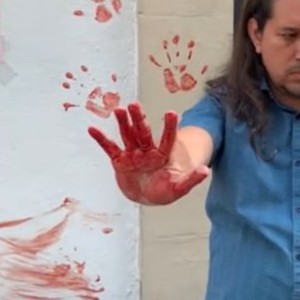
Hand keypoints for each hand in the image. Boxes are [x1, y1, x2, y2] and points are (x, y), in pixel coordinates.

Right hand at [88, 102, 209, 204]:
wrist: (148, 195)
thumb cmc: (166, 190)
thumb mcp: (180, 187)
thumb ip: (192, 179)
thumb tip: (207, 171)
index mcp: (163, 155)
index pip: (168, 139)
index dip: (169, 127)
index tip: (171, 113)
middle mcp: (147, 151)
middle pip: (143, 133)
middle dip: (139, 119)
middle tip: (135, 104)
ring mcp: (133, 155)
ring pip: (128, 136)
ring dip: (123, 124)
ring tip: (119, 110)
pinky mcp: (120, 161)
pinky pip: (110, 149)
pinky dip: (101, 140)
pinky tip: (92, 129)